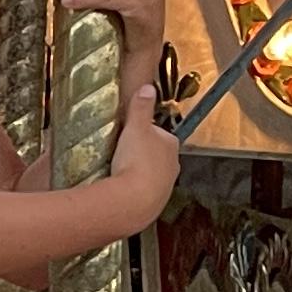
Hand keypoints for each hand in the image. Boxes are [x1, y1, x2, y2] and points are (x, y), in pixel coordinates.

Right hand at [99, 105, 180, 236]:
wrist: (133, 202)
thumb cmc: (136, 162)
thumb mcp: (135, 127)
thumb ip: (141, 107)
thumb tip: (148, 88)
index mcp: (170, 143)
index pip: (158, 133)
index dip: (142, 133)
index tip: (128, 135)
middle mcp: (173, 164)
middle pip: (156, 155)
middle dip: (141, 154)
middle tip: (121, 154)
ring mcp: (166, 186)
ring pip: (151, 175)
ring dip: (138, 174)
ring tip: (118, 174)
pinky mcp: (155, 203)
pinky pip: (144, 193)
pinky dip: (135, 191)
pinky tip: (121, 191)